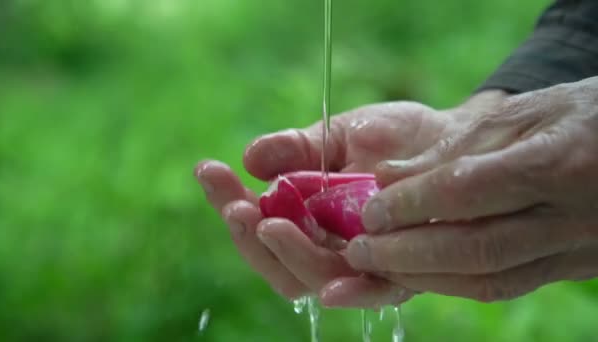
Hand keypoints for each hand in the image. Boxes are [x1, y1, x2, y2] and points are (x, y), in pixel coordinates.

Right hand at [195, 99, 486, 306]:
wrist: (454, 139)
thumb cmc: (393, 139)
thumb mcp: (339, 135)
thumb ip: (297, 148)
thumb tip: (250, 158)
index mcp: (307, 219)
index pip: (259, 224)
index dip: (229, 202)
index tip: (209, 169)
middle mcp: (330, 248)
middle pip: (278, 264)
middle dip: (251, 238)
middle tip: (237, 207)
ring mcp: (363, 264)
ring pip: (313, 281)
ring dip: (286, 257)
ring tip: (267, 223)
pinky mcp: (402, 273)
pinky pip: (372, 291)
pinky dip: (349, 290)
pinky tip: (329, 285)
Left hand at [337, 77, 597, 302]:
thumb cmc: (574, 117)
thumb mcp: (517, 115)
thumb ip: (451, 148)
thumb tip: (386, 177)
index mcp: (556, 162)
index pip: (467, 190)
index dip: (410, 204)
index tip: (370, 212)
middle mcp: (569, 216)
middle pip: (474, 249)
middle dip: (406, 254)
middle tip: (359, 251)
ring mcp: (574, 250)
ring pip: (488, 279)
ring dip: (423, 278)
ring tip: (377, 266)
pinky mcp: (569, 268)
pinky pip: (505, 286)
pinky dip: (453, 283)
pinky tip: (418, 273)